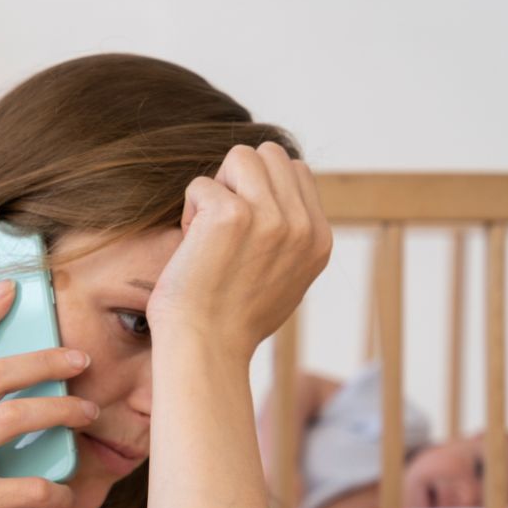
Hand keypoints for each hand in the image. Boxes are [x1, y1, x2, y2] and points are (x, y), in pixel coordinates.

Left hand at [145, 142, 332, 362]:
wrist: (205, 352)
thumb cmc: (229, 325)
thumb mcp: (283, 283)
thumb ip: (290, 241)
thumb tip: (280, 203)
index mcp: (319, 240)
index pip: (296, 173)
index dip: (259, 191)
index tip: (240, 234)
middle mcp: (301, 226)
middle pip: (270, 155)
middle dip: (238, 182)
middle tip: (218, 230)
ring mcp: (270, 217)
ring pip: (241, 157)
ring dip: (215, 189)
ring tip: (206, 234)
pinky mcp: (232, 215)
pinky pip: (201, 184)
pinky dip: (188, 212)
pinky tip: (191, 250)